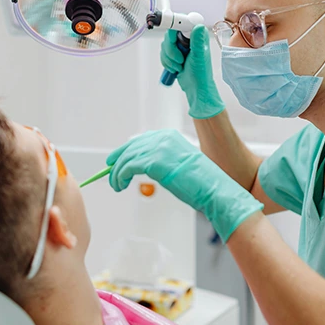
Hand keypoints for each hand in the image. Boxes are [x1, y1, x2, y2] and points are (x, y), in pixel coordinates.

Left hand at [107, 130, 261, 241]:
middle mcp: (163, 138)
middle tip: (110, 174)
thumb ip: (161, 160)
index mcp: (170, 136)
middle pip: (130, 147)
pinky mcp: (154, 162)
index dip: (125, 150)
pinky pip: (128, 167)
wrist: (214, 189)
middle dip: (117, 161)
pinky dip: (120, 176)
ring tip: (116, 185)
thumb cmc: (200, 183)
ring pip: (126, 158)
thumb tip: (142, 166)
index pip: (140, 140)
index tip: (115, 160)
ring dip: (117, 173)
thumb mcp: (178, 164)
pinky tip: (120, 185)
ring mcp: (158, 149)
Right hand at [161, 25, 224, 119]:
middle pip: (169, 35)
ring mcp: (180, 45)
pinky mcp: (174, 53)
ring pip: (164, 45)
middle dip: (171, 50)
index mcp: (196, 35)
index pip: (181, 23)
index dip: (174, 29)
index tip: (173, 39)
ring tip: (179, 66)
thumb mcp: (199, 56)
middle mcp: (188, 38)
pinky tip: (175, 68)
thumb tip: (198, 26)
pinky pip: (162, 53)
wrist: (195, 87)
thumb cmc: (201, 74)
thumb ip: (198, 41)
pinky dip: (166, 62)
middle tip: (180, 59)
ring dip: (169, 58)